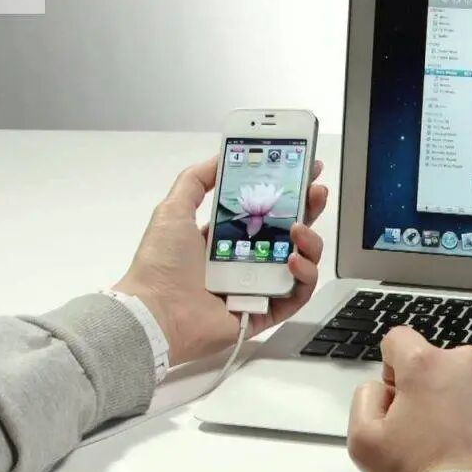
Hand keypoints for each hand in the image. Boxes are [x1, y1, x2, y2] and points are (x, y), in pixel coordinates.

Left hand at [114, 157, 327, 364]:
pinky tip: (293, 261)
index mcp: (226, 238)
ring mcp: (257, 287)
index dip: (287, 192)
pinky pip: (296, 295)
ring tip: (298, 230)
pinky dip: (303, 277)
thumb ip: (195, 180)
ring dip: (309, 242)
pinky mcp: (264, 312)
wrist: (155, 314)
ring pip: (301, 262)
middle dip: (307, 210)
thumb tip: (220, 157)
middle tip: (316, 192)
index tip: (303, 172)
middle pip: (289, 233)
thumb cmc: (159, 266)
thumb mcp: (173, 209)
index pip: (266, 211)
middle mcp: (245, 261)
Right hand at [348, 327, 471, 471]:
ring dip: (469, 402)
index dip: (395, 367)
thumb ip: (366, 398)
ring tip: (464, 444)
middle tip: (432, 432)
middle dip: (435, 389)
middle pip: (442, 363)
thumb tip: (383, 388)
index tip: (401, 394)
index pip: (400, 340)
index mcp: (425, 365)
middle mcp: (467, 363)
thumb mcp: (364, 442)